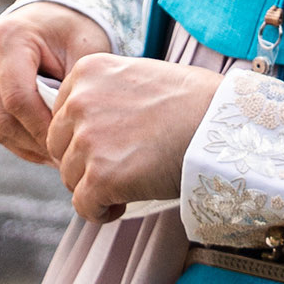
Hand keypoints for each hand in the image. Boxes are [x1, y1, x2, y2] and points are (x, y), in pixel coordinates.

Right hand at [0, 2, 107, 161]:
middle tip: (63, 159)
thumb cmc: (73, 29)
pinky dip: (16, 138)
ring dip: (24, 145)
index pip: (18, 97)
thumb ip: (76, 87)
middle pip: (1, 115)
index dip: (42, 129)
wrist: (51, 14)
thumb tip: (68, 133)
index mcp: (8, 38)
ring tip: (54, 157)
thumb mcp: (85, 50)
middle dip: (33, 142)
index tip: (67, 145)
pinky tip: (41, 148)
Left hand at [47, 54, 218, 222]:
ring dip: (92, 186)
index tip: (109, 145)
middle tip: (116, 169)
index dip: (82, 135)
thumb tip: (89, 124)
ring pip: (69, 177)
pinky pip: (83, 205)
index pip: (62, 113)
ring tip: (125, 185)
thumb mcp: (140, 77)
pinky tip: (121, 205)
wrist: (225, 126)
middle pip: (59, 146)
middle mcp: (79, 102)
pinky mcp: (101, 176)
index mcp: (87, 72)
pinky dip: (99, 211)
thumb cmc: (195, 102)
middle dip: (82, 162)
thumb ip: (107, 94)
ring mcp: (88, 140)